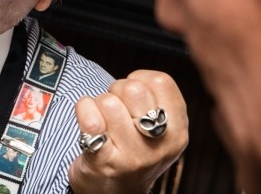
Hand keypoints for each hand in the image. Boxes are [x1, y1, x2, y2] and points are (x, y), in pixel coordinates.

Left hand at [68, 70, 188, 193]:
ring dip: (98, 104)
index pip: (160, 82)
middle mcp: (159, 145)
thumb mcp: (160, 129)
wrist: (114, 193)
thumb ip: (156, 100)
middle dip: (116, 90)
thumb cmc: (133, 150)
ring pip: (108, 102)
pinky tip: (87, 123)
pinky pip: (90, 120)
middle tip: (114, 109)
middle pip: (133, 89)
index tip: (132, 95)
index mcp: (177, 132)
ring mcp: (132, 156)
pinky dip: (83, 111)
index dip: (139, 79)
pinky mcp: (104, 162)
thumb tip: (135, 78)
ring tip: (102, 121)